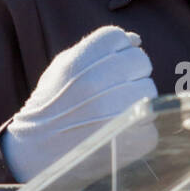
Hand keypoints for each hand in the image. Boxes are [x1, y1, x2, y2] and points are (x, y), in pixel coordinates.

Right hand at [0, 25, 156, 182]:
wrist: (39, 153)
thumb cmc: (52, 105)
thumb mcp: (63, 68)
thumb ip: (96, 48)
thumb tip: (136, 39)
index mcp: (81, 61)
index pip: (119, 38)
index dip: (115, 51)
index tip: (105, 68)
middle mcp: (100, 83)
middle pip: (140, 60)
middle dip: (129, 74)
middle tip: (112, 92)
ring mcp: (120, 112)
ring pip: (149, 90)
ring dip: (136, 99)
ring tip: (112, 113)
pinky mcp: (136, 139)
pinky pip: (150, 121)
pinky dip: (138, 128)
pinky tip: (116, 132)